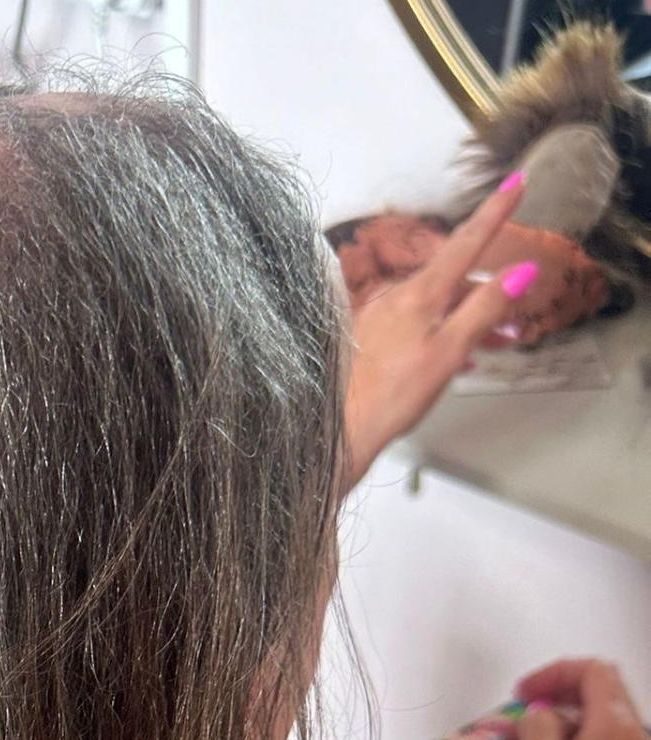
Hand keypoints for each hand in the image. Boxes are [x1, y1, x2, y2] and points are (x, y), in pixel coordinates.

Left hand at [342, 177, 531, 489]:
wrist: (340, 432)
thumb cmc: (392, 397)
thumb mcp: (450, 353)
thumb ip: (485, 309)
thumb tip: (520, 272)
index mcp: (417, 296)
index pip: (466, 243)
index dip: (494, 213)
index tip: (515, 183)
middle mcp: (394, 298)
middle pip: (452, 281)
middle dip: (488, 294)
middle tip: (514, 322)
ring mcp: (378, 319)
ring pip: (435, 306)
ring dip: (467, 318)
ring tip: (493, 345)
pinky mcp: (368, 341)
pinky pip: (414, 326)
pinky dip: (441, 333)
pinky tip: (454, 359)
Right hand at [514, 658, 650, 739]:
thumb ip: (538, 723)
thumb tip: (543, 713)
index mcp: (617, 728)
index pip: (593, 671)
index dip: (554, 674)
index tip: (521, 695)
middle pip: (605, 692)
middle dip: (561, 693)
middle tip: (522, 712)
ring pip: (606, 720)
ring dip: (568, 720)